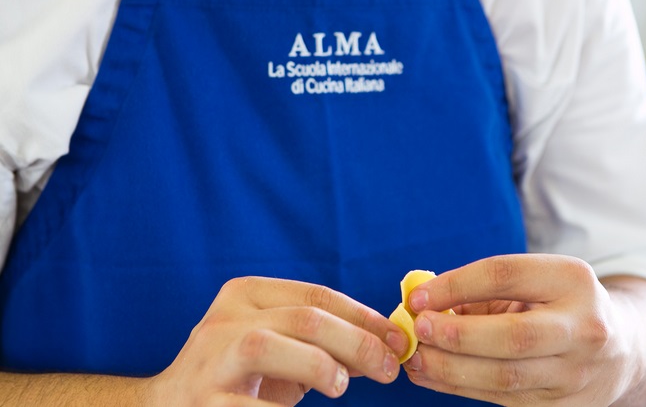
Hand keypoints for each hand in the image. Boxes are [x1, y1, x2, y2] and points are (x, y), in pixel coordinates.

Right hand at [149, 277, 407, 406]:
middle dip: (356, 341)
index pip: (316, 295)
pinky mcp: (203, 401)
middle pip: (304, 318)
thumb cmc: (238, 376)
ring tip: (340, 385)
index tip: (397, 338)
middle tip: (388, 368)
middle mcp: (226, 318)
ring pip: (270, 345)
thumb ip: (322, 342)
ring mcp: (211, 358)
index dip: (363, 316)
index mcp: (246, 294)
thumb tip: (384, 346)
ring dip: (320, 365)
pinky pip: (251, 405)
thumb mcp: (279, 347)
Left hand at [402, 254, 637, 405]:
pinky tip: (429, 375)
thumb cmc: (554, 306)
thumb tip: (418, 302)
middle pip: (512, 336)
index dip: (455, 285)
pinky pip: (502, 400)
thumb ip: (479, 290)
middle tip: (418, 329)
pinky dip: (458, 387)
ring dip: (449, 368)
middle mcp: (583, 328)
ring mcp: (578, 373)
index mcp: (571, 279)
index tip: (417, 297)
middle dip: (456, 335)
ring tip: (414, 357)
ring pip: (505, 377)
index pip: (504, 276)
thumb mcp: (531, 283)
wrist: (618, 348)